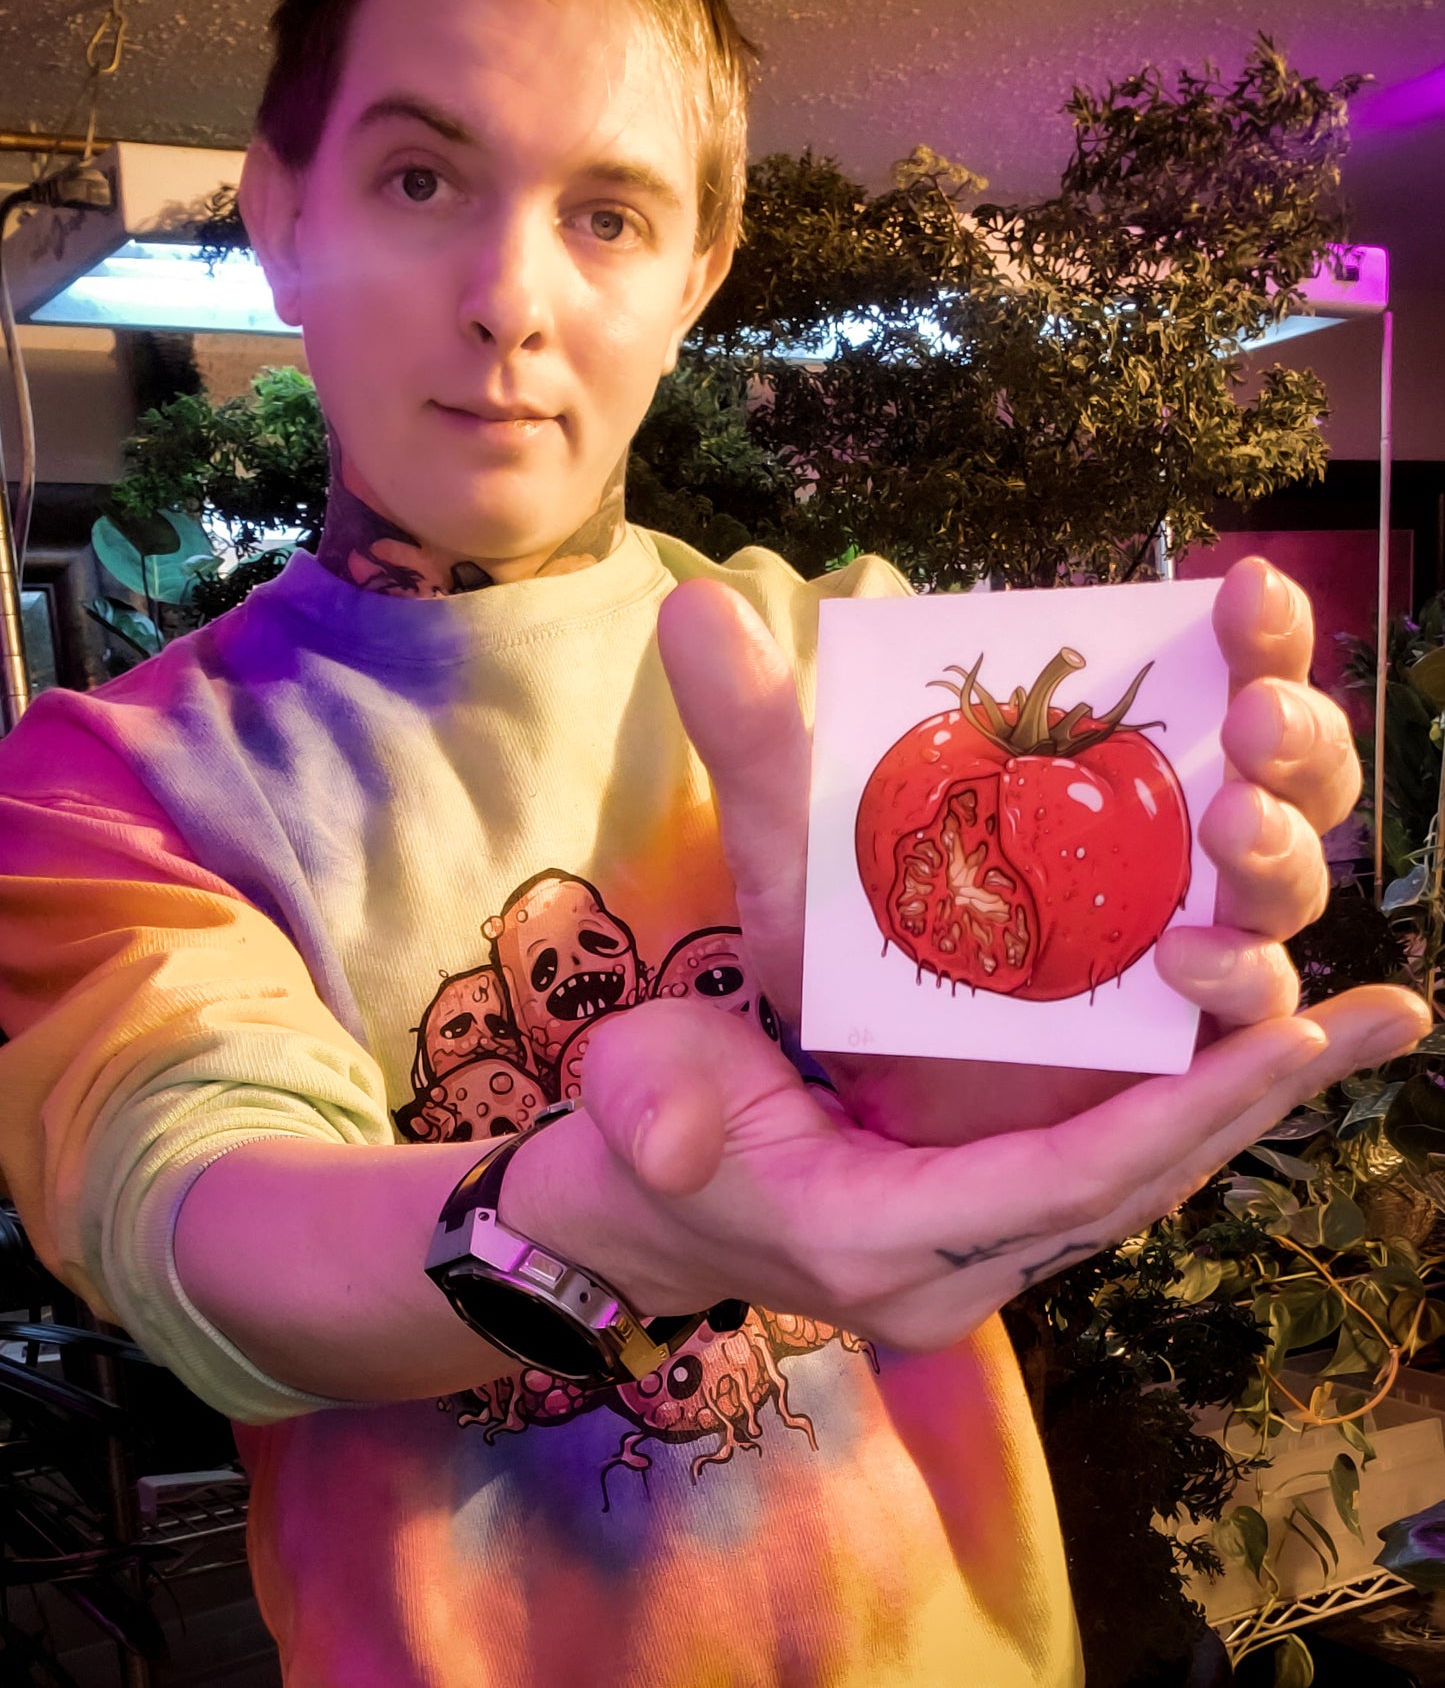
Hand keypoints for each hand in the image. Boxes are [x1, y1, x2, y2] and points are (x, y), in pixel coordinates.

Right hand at [503, 991, 1427, 1351]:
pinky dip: (1174, 1116)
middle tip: (1381, 1017)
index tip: (1289, 1032)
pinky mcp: (971, 1228)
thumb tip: (673, 1140)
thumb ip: (656, 1117)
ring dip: (1237, 1109)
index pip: (1067, 1180)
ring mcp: (965, 1260)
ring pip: (1130, 1186)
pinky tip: (1235, 1057)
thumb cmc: (633, 1137)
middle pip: (1134, 1185)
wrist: (622, 1215)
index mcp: (877, 1238)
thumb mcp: (634, 1099)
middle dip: (1255, 1101)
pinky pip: (1097, 1178)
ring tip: (1350, 1028)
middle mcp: (946, 1271)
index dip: (1181, 1108)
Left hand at [657, 559, 1414, 1146]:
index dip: (1258, 632)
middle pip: (1289, 780)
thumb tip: (692, 610)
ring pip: (1284, 896)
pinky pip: (1256, 1032)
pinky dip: (1276, 1015)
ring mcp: (1184, 956)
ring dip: (1276, 866)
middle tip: (1248, 723)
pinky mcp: (1178, 1064)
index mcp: (1095, 774)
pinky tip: (1252, 987)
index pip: (1212, 679)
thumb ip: (756, 740)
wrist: (819, 1107)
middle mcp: (1164, 852)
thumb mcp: (793, 850)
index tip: (1242, 583)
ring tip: (1221, 846)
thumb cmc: (830, 958)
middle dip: (1293, 742)